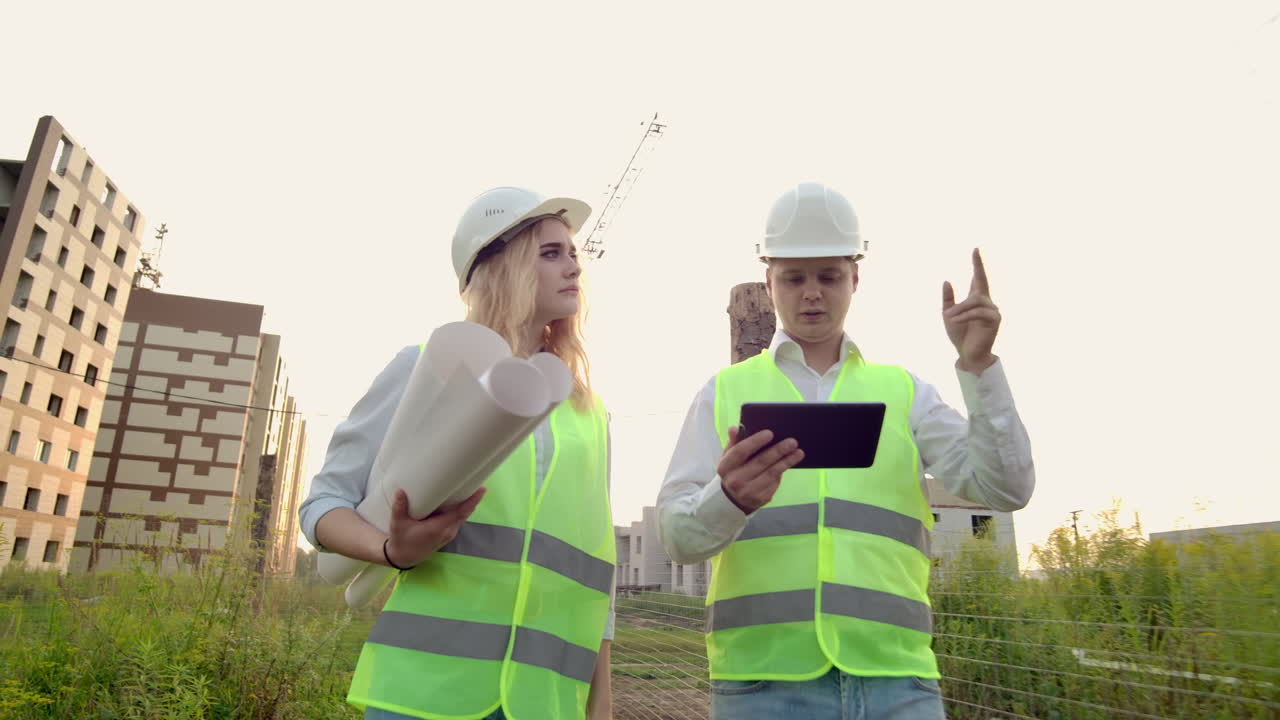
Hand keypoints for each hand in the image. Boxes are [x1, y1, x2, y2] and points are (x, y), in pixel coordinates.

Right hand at [385, 487, 485, 568]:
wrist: (404, 558)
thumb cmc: (401, 541)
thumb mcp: (398, 524)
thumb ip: (399, 507)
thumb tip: (401, 491)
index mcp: (439, 528)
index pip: (461, 513)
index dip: (472, 501)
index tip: (482, 490)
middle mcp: (448, 531)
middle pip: (465, 513)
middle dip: (473, 499)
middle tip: (478, 482)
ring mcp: (449, 534)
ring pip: (462, 517)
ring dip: (467, 504)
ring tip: (470, 488)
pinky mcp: (447, 534)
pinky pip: (458, 520)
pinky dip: (461, 510)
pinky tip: (459, 500)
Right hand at [718, 427, 804, 513]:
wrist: (734, 499)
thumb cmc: (734, 472)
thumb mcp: (729, 458)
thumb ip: (733, 442)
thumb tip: (733, 428)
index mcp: (725, 467)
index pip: (741, 451)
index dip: (755, 441)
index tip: (770, 433)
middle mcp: (735, 480)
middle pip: (760, 462)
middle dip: (778, 451)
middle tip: (792, 442)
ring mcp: (748, 491)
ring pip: (771, 473)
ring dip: (787, 461)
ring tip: (798, 452)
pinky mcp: (760, 498)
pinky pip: (775, 482)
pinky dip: (782, 471)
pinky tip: (790, 463)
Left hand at [942, 248, 1000, 373]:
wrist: (967, 353)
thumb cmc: (959, 334)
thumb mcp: (948, 314)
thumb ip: (948, 299)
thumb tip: (947, 280)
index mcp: (976, 299)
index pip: (978, 277)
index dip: (977, 264)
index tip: (975, 249)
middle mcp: (987, 302)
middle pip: (980, 283)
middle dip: (974, 275)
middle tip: (959, 292)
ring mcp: (993, 310)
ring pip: (976, 300)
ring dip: (961, 309)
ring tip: (950, 318)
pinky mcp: (995, 320)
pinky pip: (978, 312)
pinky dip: (965, 315)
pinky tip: (957, 321)